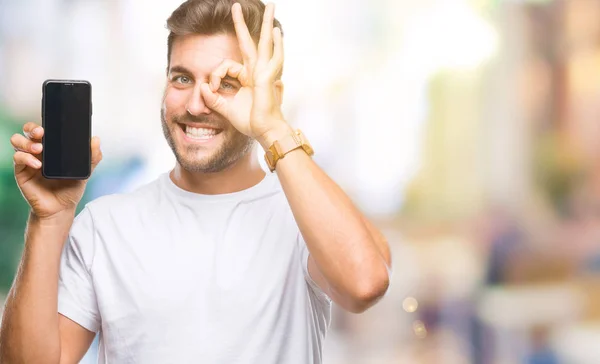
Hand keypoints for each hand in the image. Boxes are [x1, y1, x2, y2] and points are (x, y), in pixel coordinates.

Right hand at [11, 122, 102, 219]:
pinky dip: (26, 158)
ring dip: (27, 142)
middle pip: (28, 131)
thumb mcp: (85, 172)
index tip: (50, 125)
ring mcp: (29, 160)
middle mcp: (39, 151)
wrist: (60, 208)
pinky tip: (37, 164)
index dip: (44, 123)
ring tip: (39, 149)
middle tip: (41, 133)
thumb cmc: (70, 189)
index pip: (45, 129)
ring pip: (18, 140)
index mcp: (53, 148)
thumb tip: (96, 139)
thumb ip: (93, 157)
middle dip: (32, 128)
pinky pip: (18, 158)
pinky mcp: (21, 171)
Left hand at [199, 2, 291, 147]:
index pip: (227, 66)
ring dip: (266, 24)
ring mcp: (264, 72)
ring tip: (270, 6)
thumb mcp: (225, 108)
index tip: (210, 89)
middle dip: (243, 24)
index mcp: (247, 78)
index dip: (214, 75)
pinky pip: (272, 58)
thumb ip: (213, 99)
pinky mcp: (267, 77)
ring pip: (265, 42)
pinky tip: (276, 32)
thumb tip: (202, 87)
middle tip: (237, 6)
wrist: (264, 131)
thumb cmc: (250, 121)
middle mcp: (257, 71)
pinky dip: (277, 45)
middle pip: (250, 42)